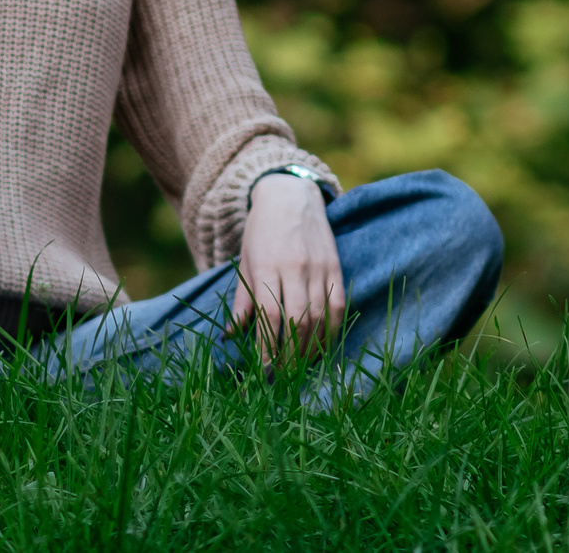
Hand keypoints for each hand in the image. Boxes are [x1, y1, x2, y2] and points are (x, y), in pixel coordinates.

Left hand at [231, 174, 344, 362]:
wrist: (290, 195)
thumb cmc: (261, 231)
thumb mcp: (245, 261)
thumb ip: (242, 300)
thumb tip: (230, 335)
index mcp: (267, 265)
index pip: (269, 314)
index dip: (268, 346)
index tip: (264, 368)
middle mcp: (294, 266)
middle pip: (297, 320)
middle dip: (290, 353)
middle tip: (284, 374)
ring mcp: (318, 266)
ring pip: (320, 316)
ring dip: (312, 346)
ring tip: (302, 365)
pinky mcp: (335, 266)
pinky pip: (338, 305)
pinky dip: (333, 329)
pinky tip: (323, 344)